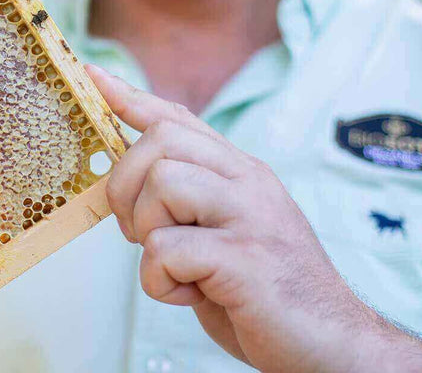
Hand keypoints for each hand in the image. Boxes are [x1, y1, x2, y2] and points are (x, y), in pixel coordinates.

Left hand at [86, 65, 421, 372]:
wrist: (330, 343)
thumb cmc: (265, 292)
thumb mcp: (224, 232)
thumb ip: (188, 202)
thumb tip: (127, 182)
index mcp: (240, 173)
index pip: (177, 118)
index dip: (129, 98)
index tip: (91, 77)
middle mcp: (247, 182)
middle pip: (159, 142)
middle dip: (126, 187)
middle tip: (139, 233)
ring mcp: (250, 215)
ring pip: (162, 185)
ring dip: (147, 234)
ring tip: (176, 267)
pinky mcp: (245, 257)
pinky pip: (166, 250)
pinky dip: (161, 281)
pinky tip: (191, 294)